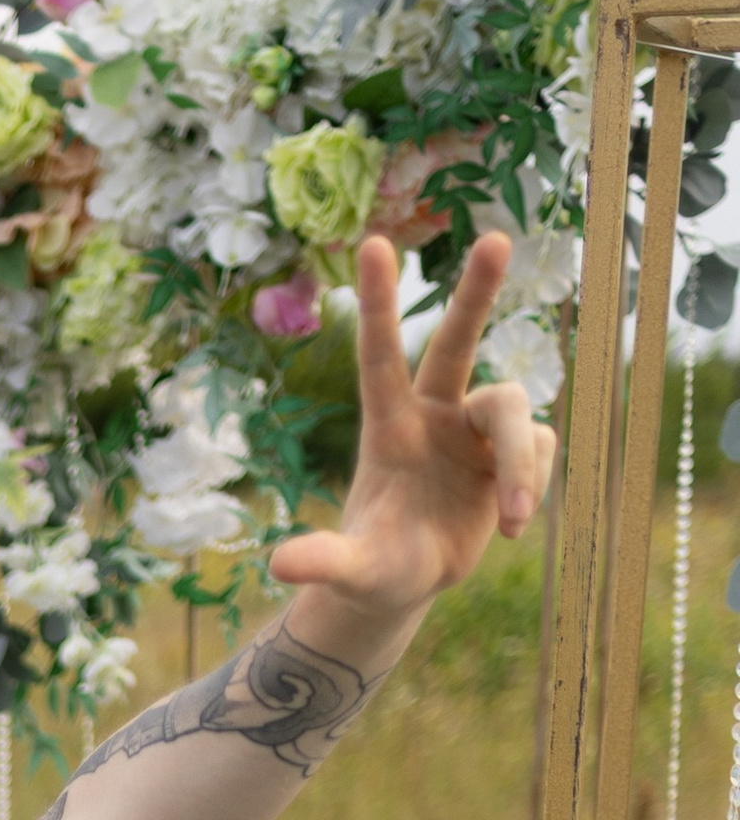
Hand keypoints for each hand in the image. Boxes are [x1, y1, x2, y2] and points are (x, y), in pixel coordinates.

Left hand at [267, 231, 555, 632]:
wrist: (407, 582)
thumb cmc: (373, 569)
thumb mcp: (351, 570)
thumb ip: (323, 561)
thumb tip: (279, 565)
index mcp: (388, 429)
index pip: (381, 358)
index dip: (378, 303)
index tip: (374, 243)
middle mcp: (434, 417)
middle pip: (457, 342)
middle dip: (476, 292)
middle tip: (494, 237)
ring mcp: (475, 432)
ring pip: (516, 411)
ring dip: (520, 466)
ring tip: (514, 522)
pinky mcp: (511, 453)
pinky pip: (541, 448)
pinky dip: (534, 486)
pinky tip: (513, 529)